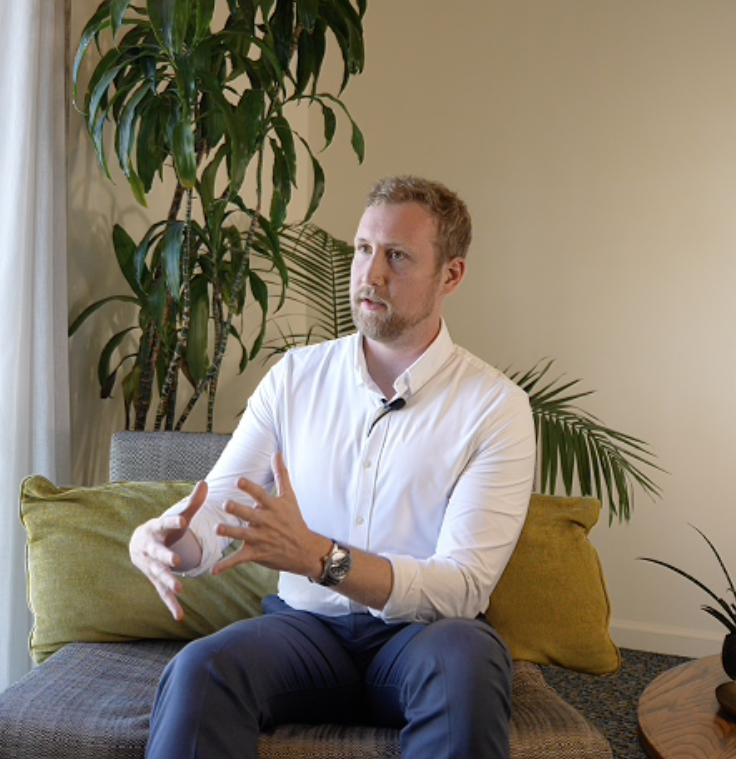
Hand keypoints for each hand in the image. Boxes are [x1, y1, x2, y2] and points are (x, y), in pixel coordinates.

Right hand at [129, 481, 206, 620]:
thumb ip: (192, 503)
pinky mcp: (156, 580)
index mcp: (156, 529)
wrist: (139, 544)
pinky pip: (163, 593)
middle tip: (177, 561)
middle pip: (158, 553)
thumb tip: (205, 483)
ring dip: (169, 582)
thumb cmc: (164, 528)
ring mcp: (151, 566)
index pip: (165, 522)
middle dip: (166, 557)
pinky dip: (171, 604)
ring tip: (181, 589)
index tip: (184, 520)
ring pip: (159, 575)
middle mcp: (150, 548)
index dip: (174, 521)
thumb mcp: (176, 515)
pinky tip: (180, 616)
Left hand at [212, 452, 329, 577]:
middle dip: (238, 510)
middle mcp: (266, 522)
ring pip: (242, 535)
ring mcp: (261, 538)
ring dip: (230, 532)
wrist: (304, 549)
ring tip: (217, 529)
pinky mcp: (257, 554)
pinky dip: (226, 566)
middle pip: (250, 515)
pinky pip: (239, 560)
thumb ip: (281, 474)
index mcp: (273, 507)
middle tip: (226, 505)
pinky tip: (213, 571)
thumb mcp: (290, 496)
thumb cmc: (294, 520)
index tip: (238, 481)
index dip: (250, 488)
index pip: (260, 495)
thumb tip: (277, 452)